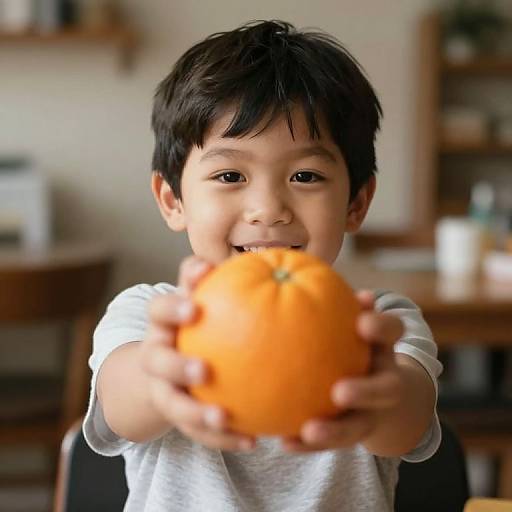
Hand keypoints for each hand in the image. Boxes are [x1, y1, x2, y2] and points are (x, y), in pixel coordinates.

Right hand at [140, 255, 255, 451]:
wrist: (167, 366)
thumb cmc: (198, 324)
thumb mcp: (204, 301)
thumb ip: (225, 285)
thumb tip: (277, 262)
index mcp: (163, 322)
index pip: (160, 308)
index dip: (174, 306)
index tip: (197, 307)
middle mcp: (156, 353)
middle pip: (155, 359)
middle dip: (176, 364)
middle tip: (203, 369)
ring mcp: (161, 387)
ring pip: (170, 402)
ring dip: (195, 411)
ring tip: (222, 417)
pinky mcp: (175, 415)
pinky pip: (196, 430)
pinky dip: (223, 437)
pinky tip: (253, 441)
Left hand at [281, 290, 404, 452]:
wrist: (370, 388)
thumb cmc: (343, 339)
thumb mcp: (337, 320)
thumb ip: (316, 299)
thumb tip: (273, 263)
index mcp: (380, 346)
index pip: (391, 330)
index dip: (381, 325)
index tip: (361, 320)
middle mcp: (384, 378)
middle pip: (389, 386)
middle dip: (369, 389)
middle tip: (341, 390)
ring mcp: (373, 410)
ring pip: (363, 424)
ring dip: (337, 429)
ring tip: (309, 429)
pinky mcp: (355, 431)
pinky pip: (332, 441)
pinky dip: (309, 443)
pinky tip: (283, 442)